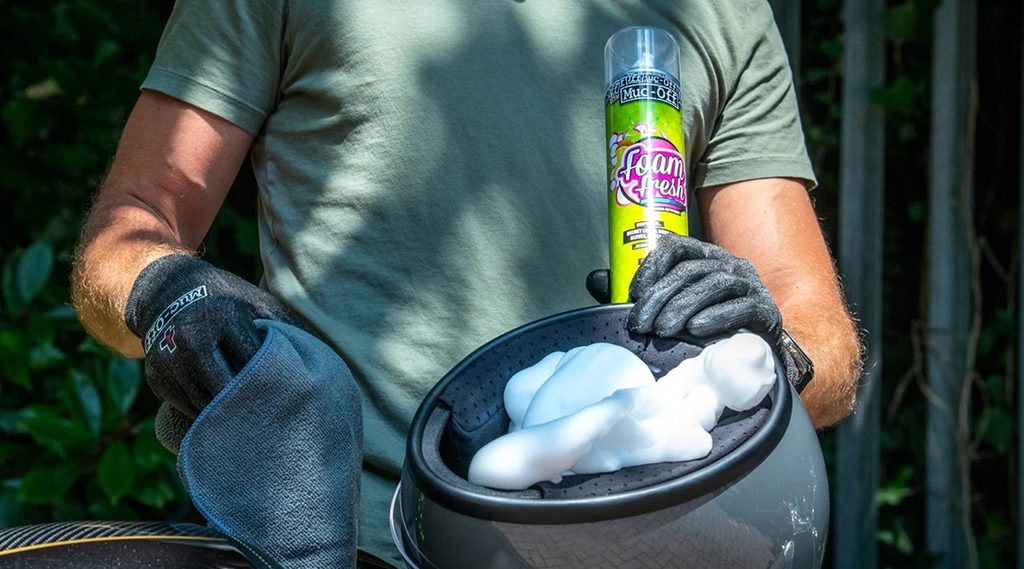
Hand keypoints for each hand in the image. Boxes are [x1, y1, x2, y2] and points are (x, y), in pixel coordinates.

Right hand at [124, 254, 300, 450]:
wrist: (165, 292)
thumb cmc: (224, 298)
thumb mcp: (256, 301)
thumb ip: (284, 326)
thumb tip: (318, 355)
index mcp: (221, 318)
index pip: (253, 362)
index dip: (273, 380)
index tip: (292, 397)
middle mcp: (191, 341)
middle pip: (229, 389)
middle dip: (252, 404)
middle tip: (276, 423)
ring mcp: (170, 362)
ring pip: (208, 404)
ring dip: (230, 415)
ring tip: (255, 425)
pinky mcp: (157, 379)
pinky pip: (189, 408)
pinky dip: (208, 414)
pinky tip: (227, 419)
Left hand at [587, 234, 781, 346]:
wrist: (757, 355)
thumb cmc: (707, 328)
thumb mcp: (669, 308)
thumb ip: (636, 295)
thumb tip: (594, 280)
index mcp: (703, 257)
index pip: (675, 246)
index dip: (651, 266)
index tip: (632, 295)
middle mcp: (728, 263)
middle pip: (689, 269)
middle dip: (659, 297)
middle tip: (640, 325)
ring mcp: (750, 284)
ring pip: (713, 283)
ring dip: (683, 306)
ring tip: (663, 330)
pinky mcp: (766, 309)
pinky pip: (742, 305)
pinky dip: (717, 316)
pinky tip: (696, 330)